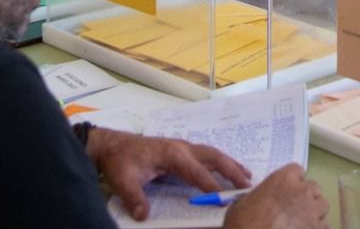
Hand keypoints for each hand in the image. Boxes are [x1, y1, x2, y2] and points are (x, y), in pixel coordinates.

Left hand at [85, 129, 250, 221]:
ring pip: (213, 154)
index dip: (211, 185)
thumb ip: (135, 197)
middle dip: (232, 170)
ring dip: (230, 164)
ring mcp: (182, 147)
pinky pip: (206, 155)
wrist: (112, 144)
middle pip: (213, 157)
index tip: (223, 198)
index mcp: (171, 153)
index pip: (197, 171)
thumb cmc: (119, 160)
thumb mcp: (123, 180)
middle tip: (247, 184)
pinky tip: (228, 168)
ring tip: (247, 176)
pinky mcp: (180, 150)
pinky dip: (220, 162)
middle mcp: (182, 147)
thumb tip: (143, 215)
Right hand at [224, 165, 327, 228]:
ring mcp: (312, 210)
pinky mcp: (317, 228)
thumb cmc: (244, 222)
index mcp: (284, 179)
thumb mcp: (242, 204)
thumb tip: (256, 202)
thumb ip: (257, 197)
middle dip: (306, 196)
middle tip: (294, 208)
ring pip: (322, 205)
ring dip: (315, 211)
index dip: (293, 180)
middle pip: (313, 187)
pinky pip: (324, 225)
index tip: (287, 190)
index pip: (297, 171)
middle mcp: (302, 191)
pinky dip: (316, 227)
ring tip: (303, 220)